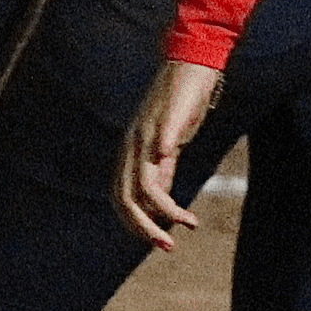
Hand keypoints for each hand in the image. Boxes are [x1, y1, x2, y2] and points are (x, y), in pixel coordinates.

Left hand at [115, 59, 222, 248]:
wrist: (189, 64)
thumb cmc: (180, 106)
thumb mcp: (168, 145)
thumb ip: (162, 170)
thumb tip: (161, 200)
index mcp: (131, 153)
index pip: (120, 197)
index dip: (134, 224)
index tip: (158, 244)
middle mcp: (133, 145)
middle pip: (127, 196)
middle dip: (144, 227)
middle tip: (168, 247)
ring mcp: (147, 131)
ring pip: (145, 181)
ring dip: (165, 209)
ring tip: (189, 223)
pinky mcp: (167, 117)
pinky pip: (160, 140)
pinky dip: (162, 160)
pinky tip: (172, 171)